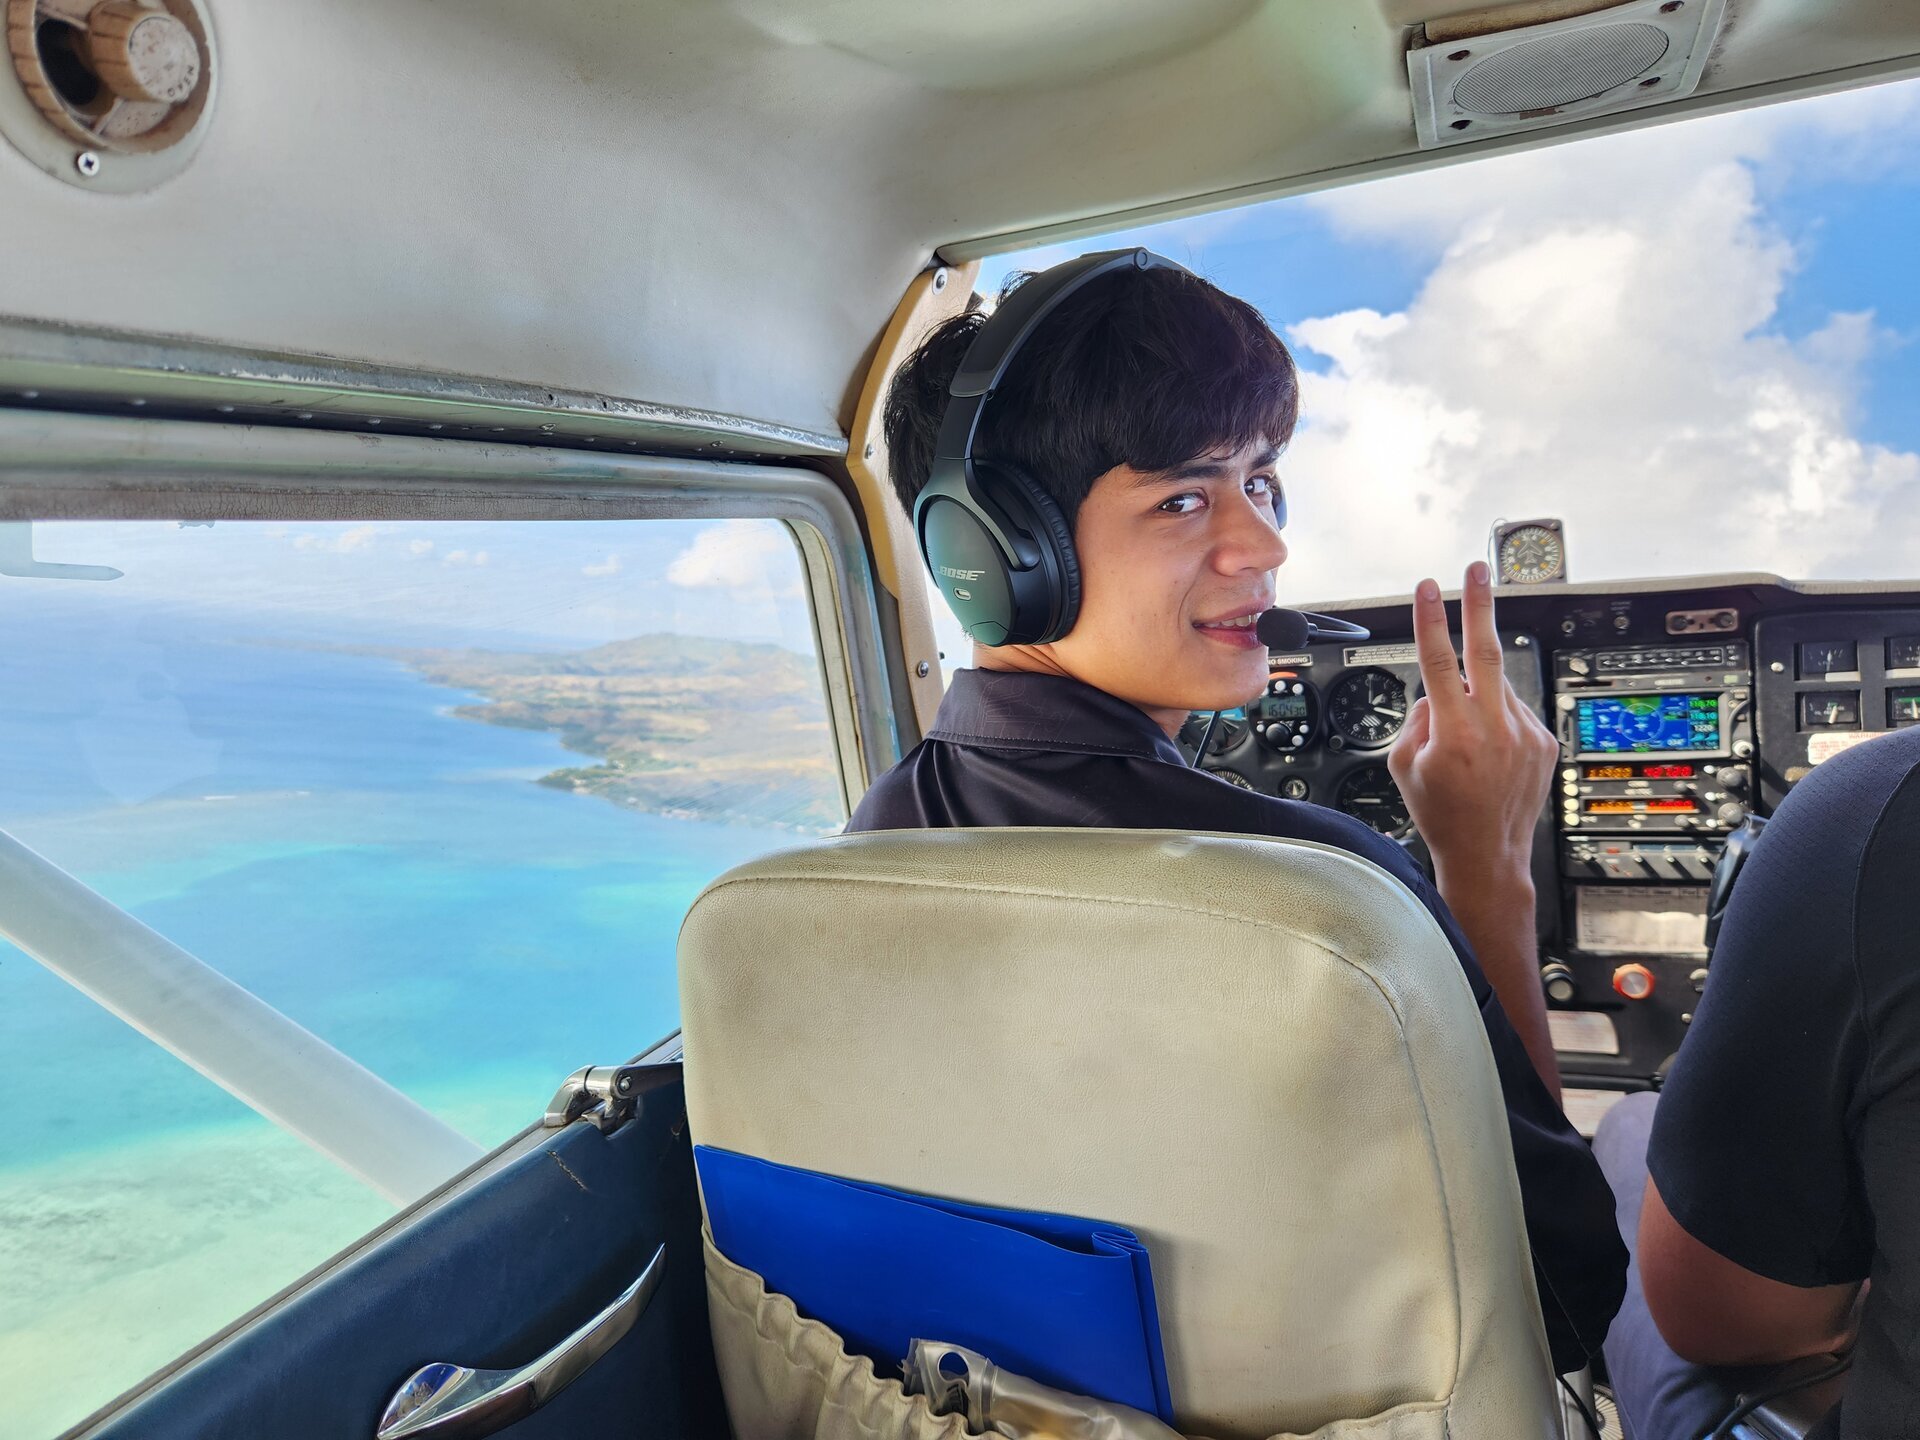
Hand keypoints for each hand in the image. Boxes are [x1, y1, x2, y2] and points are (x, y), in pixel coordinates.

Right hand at [1388, 562, 1556, 891]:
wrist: (1489, 855)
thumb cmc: (1443, 816)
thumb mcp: (1405, 768)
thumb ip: (1416, 720)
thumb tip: (1434, 693)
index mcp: (1455, 735)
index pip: (1439, 662)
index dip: (1431, 620)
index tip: (1428, 589)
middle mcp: (1494, 730)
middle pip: (1486, 650)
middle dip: (1480, 604)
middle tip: (1478, 569)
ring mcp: (1524, 734)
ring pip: (1496, 688)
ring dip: (1479, 692)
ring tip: (1468, 733)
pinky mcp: (1543, 742)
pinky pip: (1514, 711)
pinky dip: (1496, 715)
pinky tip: (1487, 748)